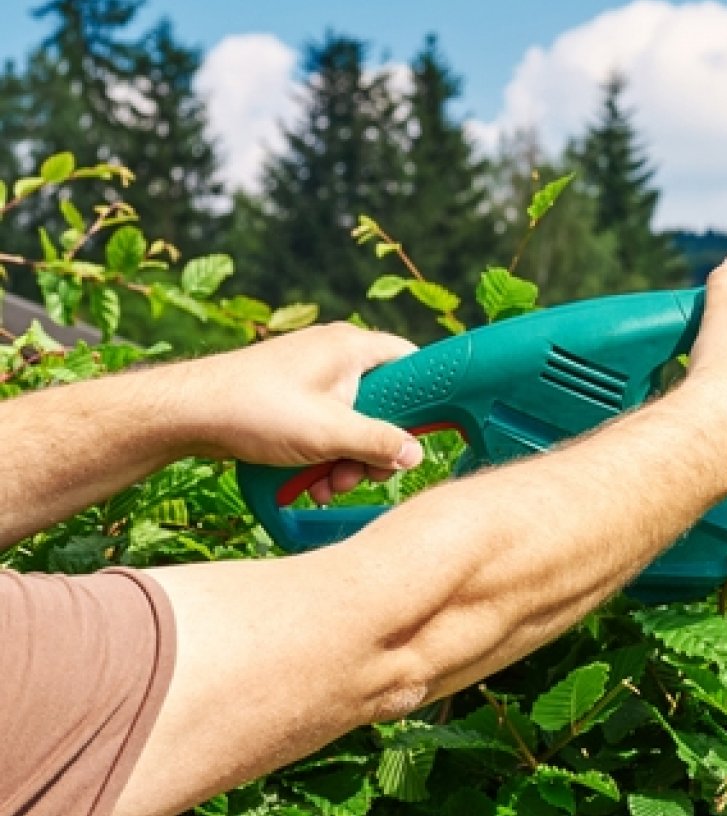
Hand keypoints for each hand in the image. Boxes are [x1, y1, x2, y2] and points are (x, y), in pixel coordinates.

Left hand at [168, 322, 423, 501]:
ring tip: (327, 485)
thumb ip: (381, 443)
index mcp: (351, 348)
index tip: (434, 429)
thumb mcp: (329, 433)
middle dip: (374, 447)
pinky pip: (323, 427)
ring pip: (351, 422)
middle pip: (382, 404)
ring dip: (346, 459)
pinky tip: (309, 483)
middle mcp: (334, 356)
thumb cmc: (254, 409)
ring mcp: (310, 377)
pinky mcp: (290, 398)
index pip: (411, 362)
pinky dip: (322, 455)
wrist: (184, 413)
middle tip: (363, 474)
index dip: (426, 397)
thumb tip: (414, 455)